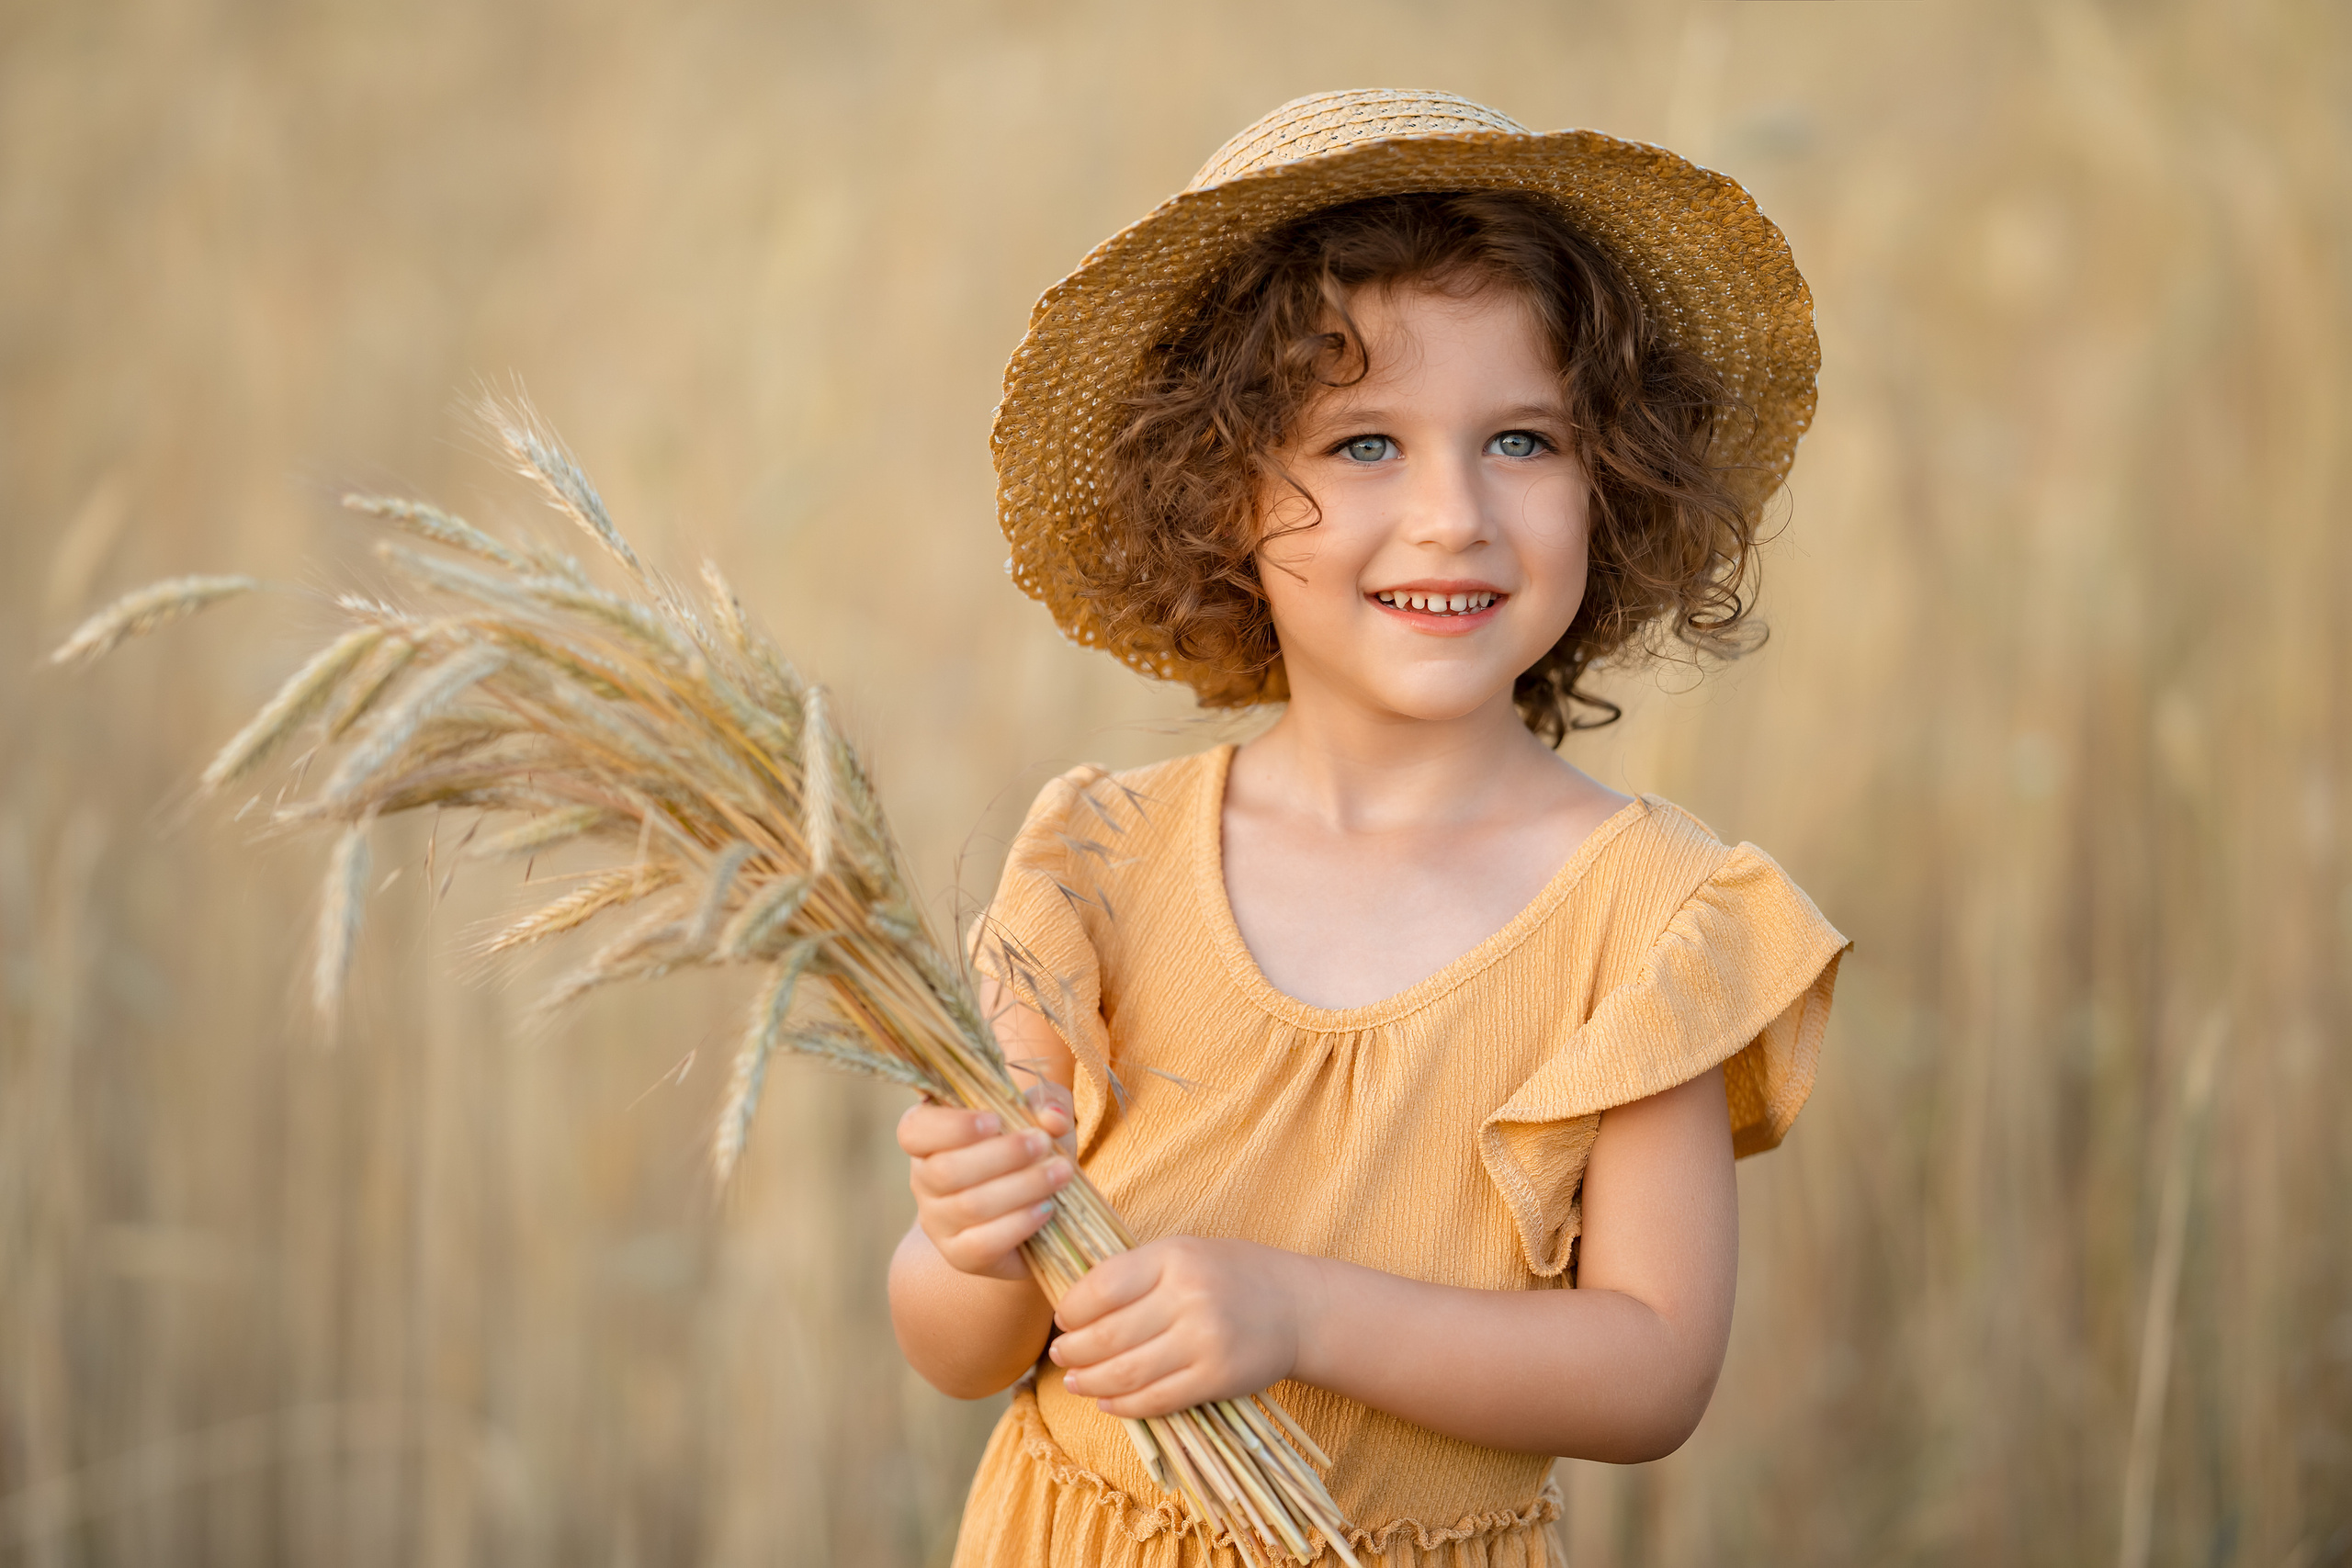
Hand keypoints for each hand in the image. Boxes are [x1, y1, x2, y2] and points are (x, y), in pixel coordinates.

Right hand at [898, 1084, 1075, 1281]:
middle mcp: (923, 1179)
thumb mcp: (1039, 1117)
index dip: (951, 1126)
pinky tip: (1047, 1208)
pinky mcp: (959, 1255)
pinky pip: (982, 1244)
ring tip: (1060, 1172)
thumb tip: (1053, 1118)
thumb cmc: (1027, 1152)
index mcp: (927, 1136)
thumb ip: (1047, 1104)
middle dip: (1002, 1155)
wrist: (1031, 1212)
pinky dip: (1019, 1223)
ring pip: (969, 1206)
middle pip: (946, 1170)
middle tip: (1044, 1143)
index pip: (915, 1130)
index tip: (995, 1119)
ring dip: (1022, 1186)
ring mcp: (937, 1222)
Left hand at [1048, 1236, 1318, 1417]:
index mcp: (1174, 1257)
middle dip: (1072, 1351)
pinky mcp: (1216, 1378)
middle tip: (1058, 1355)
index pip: (1101, 1287)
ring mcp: (1203, 1341)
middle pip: (1107, 1335)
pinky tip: (1107, 1402)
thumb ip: (1137, 1273)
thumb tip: (1075, 1305)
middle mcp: (1188, 1297)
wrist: (1297, 1307)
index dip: (1071, 1309)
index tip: (1062, 1319)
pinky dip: (1123, 1406)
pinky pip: (1156, 1399)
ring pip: (1126, 1372)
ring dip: (1090, 1382)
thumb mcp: (1185, 1252)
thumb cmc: (1232, 1275)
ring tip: (1074, 1381)